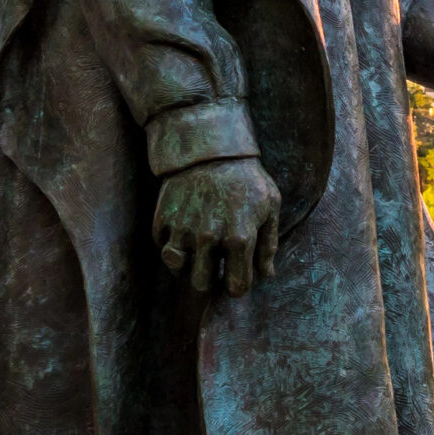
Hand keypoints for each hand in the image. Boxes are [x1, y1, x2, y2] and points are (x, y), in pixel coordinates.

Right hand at [153, 159, 279, 293]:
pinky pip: (163, 248)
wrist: (210, 147)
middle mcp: (208, 238)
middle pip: (201, 285)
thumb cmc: (247, 177)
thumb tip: (267, 274)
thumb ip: (269, 244)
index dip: (238, 286)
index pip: (236, 287)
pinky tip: (186, 233)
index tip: (237, 276)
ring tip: (199, 251)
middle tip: (216, 264)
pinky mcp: (163, 219)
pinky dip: (172, 245)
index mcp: (239, 238)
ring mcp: (182, 229)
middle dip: (210, 279)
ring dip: (188, 265)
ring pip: (178, 269)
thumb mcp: (270, 205)